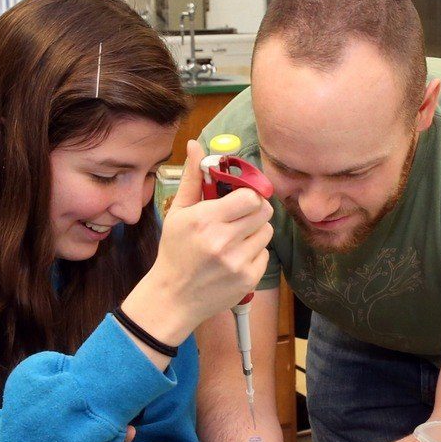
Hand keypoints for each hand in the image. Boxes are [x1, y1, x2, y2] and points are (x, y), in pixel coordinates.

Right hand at [130, 142, 272, 337]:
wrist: (173, 297)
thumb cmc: (175, 251)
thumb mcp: (178, 212)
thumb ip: (193, 178)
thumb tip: (195, 145)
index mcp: (206, 220)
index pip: (250, 196)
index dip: (249, 194)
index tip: (240, 198)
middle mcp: (223, 241)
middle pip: (264, 211)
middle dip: (255, 210)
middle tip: (240, 216)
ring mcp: (237, 262)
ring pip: (267, 232)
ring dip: (255, 232)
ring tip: (234, 239)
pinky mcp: (248, 279)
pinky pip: (265, 254)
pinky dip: (254, 253)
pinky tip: (235, 258)